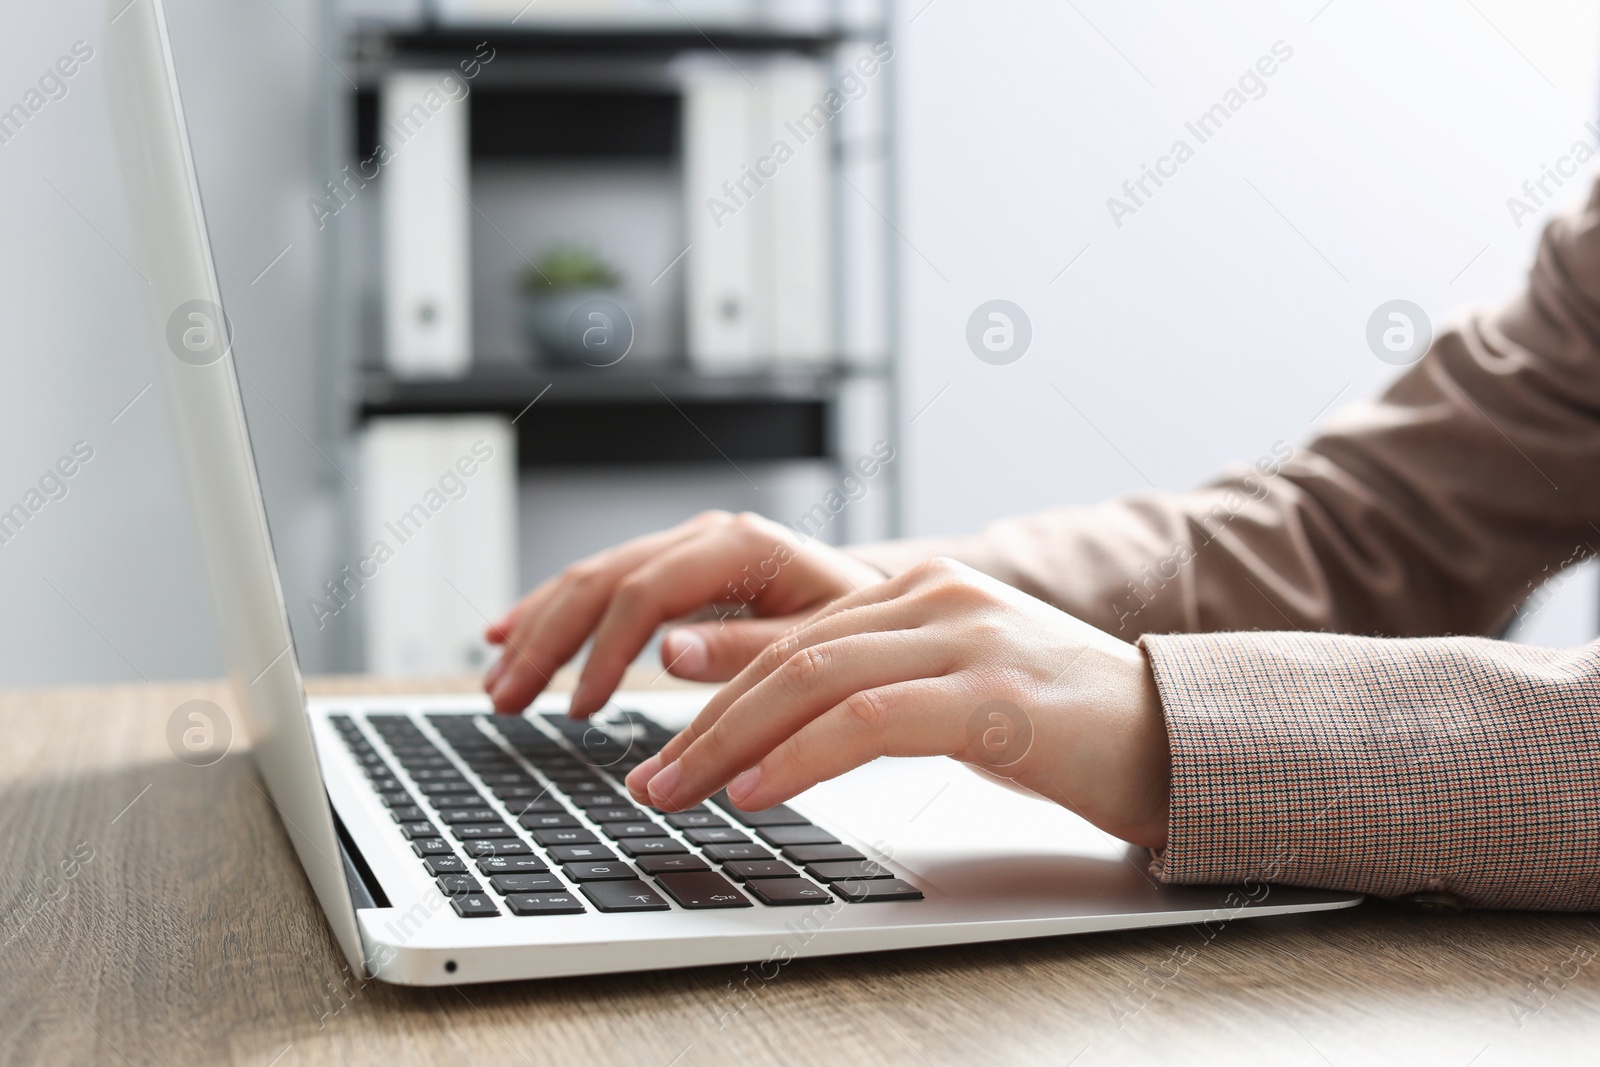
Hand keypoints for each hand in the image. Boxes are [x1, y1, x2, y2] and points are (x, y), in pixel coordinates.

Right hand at [483, 511, 887, 716]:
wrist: (882, 601)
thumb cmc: (862, 629)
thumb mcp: (822, 645)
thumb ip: (748, 649)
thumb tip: (668, 651)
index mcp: (742, 547)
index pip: (648, 591)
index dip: (604, 651)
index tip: (580, 710)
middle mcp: (707, 537)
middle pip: (605, 578)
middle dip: (548, 640)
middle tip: (506, 699)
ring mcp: (688, 550)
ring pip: (594, 578)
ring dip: (540, 631)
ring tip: (501, 685)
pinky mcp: (678, 571)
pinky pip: (605, 586)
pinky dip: (555, 614)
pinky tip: (513, 637)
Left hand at [624, 558, 1171, 847]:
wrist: (1176, 738)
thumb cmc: (1061, 724)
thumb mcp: (948, 689)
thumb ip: (866, 686)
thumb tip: (766, 718)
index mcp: (921, 587)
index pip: (791, 635)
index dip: (714, 690)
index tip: (660, 741)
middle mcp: (937, 595)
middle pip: (787, 654)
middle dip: (701, 721)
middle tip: (648, 779)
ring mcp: (966, 637)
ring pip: (813, 679)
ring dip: (728, 741)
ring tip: (676, 791)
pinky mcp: (992, 693)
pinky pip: (867, 721)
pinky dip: (798, 759)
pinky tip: (756, 792)